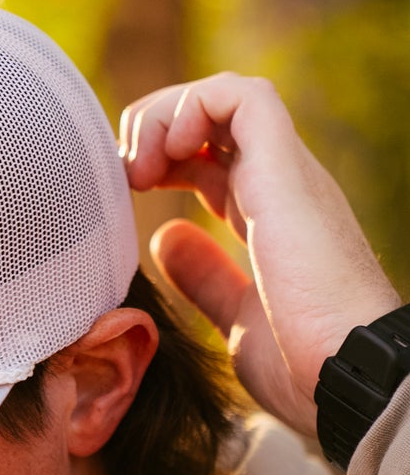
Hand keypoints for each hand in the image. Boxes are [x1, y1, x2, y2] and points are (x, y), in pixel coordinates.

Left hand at [119, 73, 399, 437]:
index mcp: (270, 215)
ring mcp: (287, 175)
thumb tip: (168, 239)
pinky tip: (172, 153)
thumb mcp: (236, 318)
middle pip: (213, 116)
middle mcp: (281, 185)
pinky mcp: (287, 172)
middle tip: (127, 178)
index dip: (160, 159)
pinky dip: (195, 106)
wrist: (349, 380)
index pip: (212, 155)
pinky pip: (244, 97)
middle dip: (153, 130)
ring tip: (142, 165)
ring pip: (226, 94)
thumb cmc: (303, 367)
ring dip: (166, 114)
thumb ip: (205, 276)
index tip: (127, 193)